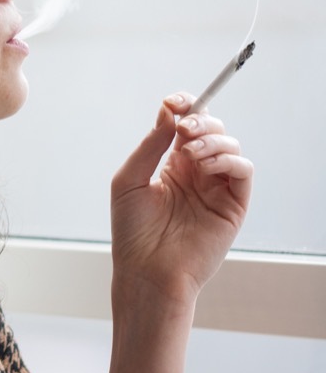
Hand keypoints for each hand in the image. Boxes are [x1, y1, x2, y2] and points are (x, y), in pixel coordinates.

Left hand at [109, 92, 253, 307]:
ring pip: (230, 145)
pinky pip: (243, 171)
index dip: (185, 107)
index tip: (174, 102)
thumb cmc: (132, 230)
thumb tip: (168, 112)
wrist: (146, 270)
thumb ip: (149, 145)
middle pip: (211, 130)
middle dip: (199, 121)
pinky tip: (204, 165)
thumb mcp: (129, 180)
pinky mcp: (233, 205)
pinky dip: (227, 160)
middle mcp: (196, 172)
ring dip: (212, 140)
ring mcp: (215, 188)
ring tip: (189, 152)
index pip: (186, 125)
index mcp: (171, 164)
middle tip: (182, 128)